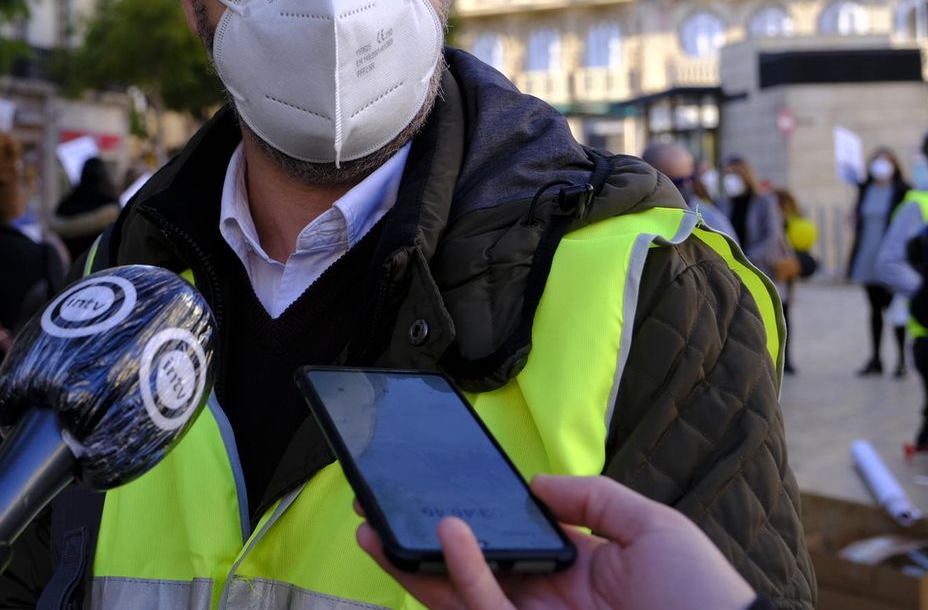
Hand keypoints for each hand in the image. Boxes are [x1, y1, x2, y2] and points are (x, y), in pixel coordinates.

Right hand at [356, 475, 755, 609]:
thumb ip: (594, 500)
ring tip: (384, 523)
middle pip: (466, 579)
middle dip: (415, 549)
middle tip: (375, 516)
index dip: (470, 527)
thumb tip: (536, 486)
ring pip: (458, 600)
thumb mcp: (657, 530)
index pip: (508, 552)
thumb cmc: (709, 601)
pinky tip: (446, 534)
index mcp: (576, 583)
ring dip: (415, 564)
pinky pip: (484, 609)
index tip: (438, 494)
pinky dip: (460, 574)